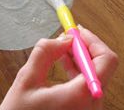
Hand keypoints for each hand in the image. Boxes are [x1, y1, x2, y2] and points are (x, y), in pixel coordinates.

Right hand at [0, 26, 117, 109]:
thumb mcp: (27, 78)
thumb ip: (45, 52)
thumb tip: (63, 38)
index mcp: (80, 96)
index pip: (105, 60)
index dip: (91, 40)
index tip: (76, 30)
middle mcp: (91, 104)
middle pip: (102, 65)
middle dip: (85, 46)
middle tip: (68, 35)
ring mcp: (89, 108)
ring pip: (95, 73)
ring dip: (81, 56)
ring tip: (64, 46)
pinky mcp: (83, 108)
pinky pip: (88, 83)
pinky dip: (78, 68)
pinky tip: (65, 60)